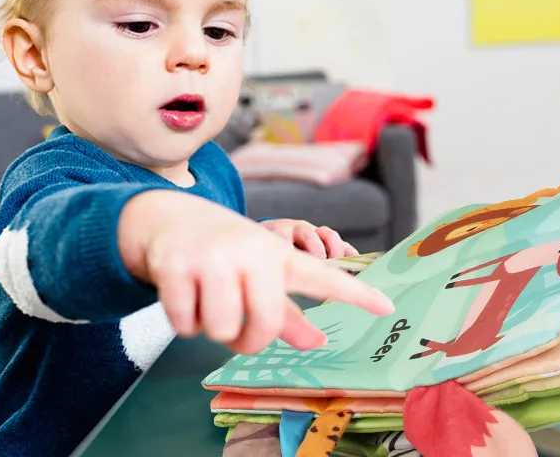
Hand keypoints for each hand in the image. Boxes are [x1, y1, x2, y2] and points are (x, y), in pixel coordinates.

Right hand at [117, 191, 392, 354]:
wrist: (172, 218)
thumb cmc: (228, 254)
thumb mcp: (260, 274)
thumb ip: (287, 312)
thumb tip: (316, 341)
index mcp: (277, 255)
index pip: (322, 277)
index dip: (355, 294)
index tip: (387, 306)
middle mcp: (251, 251)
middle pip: (264, 327)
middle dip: (249, 339)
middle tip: (238, 326)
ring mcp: (213, 256)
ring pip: (221, 329)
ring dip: (212, 328)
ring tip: (209, 300)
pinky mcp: (176, 265)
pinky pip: (185, 324)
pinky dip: (183, 321)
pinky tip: (185, 294)